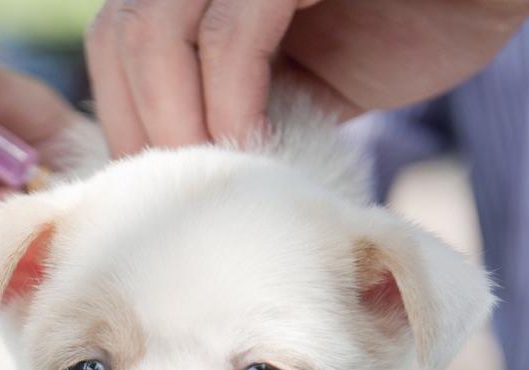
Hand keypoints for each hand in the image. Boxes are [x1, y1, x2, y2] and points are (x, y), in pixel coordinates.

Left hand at [85, 0, 528, 155]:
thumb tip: (186, 178)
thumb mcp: (309, 75)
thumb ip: (245, 103)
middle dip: (140, 126)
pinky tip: (262, 142)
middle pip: (117, 36)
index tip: (158, 187)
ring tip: (221, 173)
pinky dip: (232, 99)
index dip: (122, 116)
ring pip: (153, 31)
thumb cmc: (415, 18)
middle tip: (186, 192)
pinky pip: (232, 32)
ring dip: (178, 120)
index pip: (113, 43)